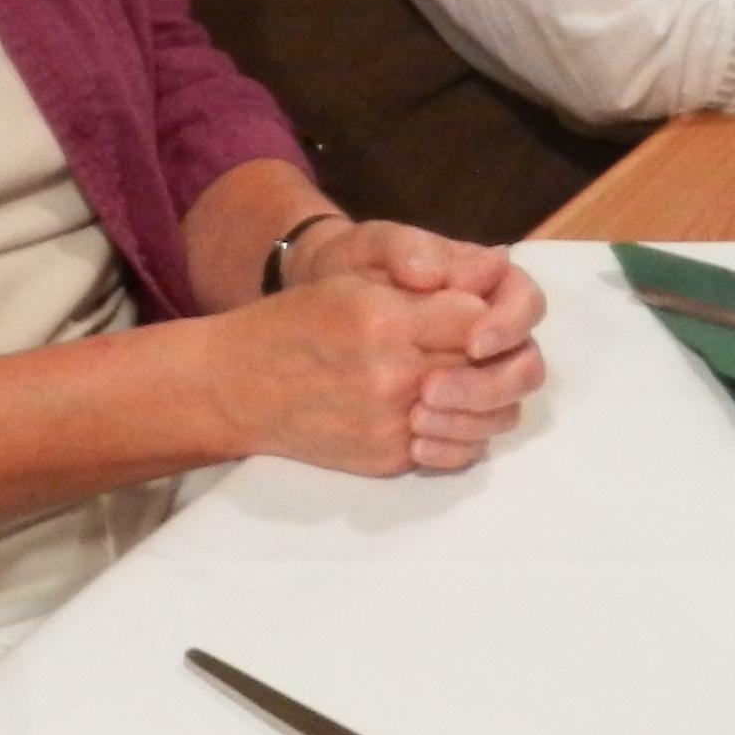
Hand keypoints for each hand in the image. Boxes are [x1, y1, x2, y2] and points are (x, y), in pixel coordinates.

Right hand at [215, 230, 547, 474]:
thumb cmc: (294, 322)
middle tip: (488, 349)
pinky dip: (464, 433)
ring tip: (473, 380)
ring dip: (491, 399)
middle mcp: (393, 376)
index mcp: (385, 320)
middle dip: (497, 356)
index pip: (476, 317)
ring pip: (485, 417)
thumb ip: (423, 283)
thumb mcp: (354, 283)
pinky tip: (449, 413)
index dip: (488, 313)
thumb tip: (491, 275)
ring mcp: (392, 424)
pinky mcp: (388, 459)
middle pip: (488, 368)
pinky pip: (455, 451)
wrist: (237, 386)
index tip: (480, 312)